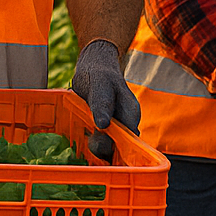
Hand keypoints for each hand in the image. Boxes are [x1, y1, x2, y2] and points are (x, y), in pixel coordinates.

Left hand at [71, 39, 140, 162]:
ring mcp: (118, 127)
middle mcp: (127, 123)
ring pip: (110, 146)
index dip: (113, 148)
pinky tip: (84, 136)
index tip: (95, 141)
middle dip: (102, 148)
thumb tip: (104, 125)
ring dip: (96, 145)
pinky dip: (94, 142)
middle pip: (118, 147)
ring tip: (86, 135)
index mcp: (131, 114)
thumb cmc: (98, 74)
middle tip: (89, 137)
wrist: (94, 67)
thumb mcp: (99, 86)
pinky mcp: (108, 129)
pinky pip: (103, 142)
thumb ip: (102, 104)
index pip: (128, 141)